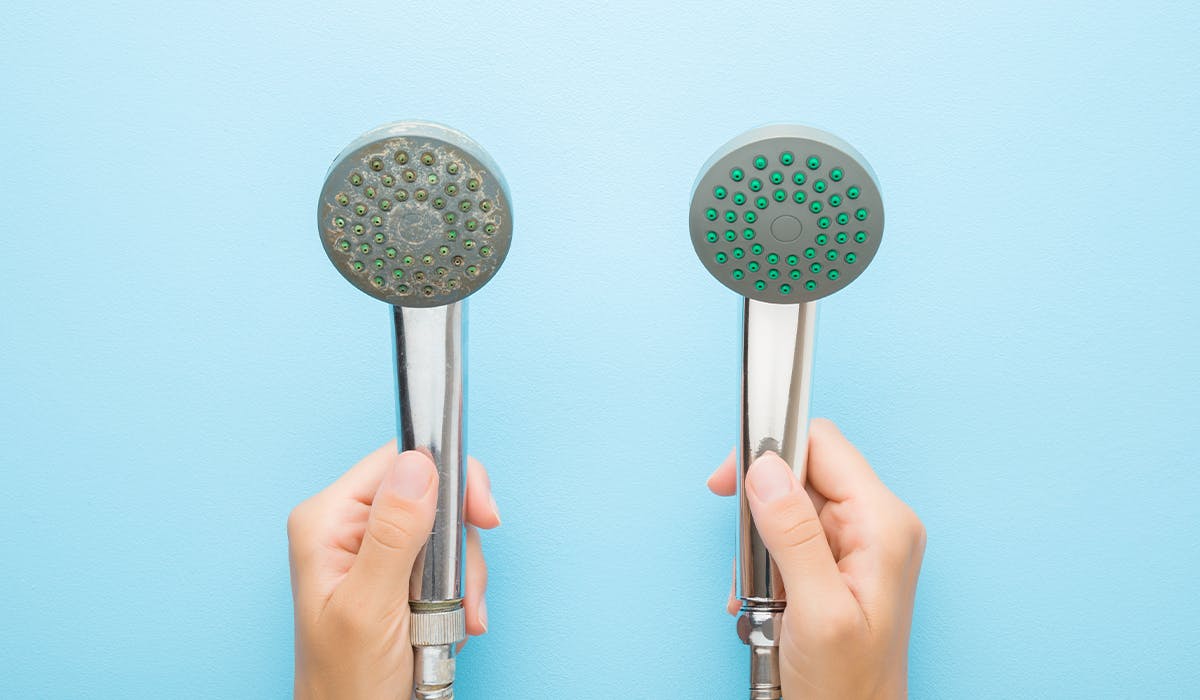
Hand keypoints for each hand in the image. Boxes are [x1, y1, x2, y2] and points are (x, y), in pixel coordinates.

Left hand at [288, 442, 500, 699]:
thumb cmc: (346, 683)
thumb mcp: (370, 607)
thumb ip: (393, 535)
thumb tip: (418, 464)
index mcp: (328, 520)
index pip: (400, 461)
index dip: (449, 479)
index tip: (482, 515)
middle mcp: (349, 527)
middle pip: (432, 495)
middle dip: (459, 547)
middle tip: (461, 591)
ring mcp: (375, 552)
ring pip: (447, 533)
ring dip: (463, 580)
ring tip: (450, 622)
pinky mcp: (398, 576)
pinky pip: (449, 563)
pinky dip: (463, 595)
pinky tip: (451, 625)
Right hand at [707, 418, 924, 698]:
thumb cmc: (847, 685)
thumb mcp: (816, 610)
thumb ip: (792, 534)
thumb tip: (765, 468)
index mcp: (883, 522)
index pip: (822, 444)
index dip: (770, 452)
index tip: (729, 482)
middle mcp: (877, 524)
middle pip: (802, 472)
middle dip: (761, 510)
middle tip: (746, 558)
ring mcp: (860, 542)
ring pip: (788, 505)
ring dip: (759, 546)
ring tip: (763, 594)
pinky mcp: (841, 561)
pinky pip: (790, 536)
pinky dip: (765, 564)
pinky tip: (766, 600)